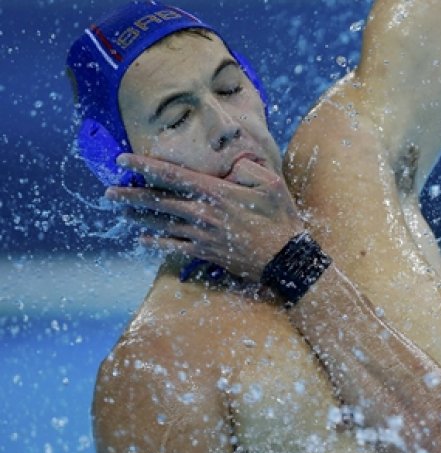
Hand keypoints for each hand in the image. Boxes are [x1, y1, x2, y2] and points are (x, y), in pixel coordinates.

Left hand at [106, 153, 304, 280]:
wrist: (287, 258)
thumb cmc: (280, 219)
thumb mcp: (271, 183)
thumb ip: (246, 168)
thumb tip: (228, 165)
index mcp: (215, 192)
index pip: (171, 175)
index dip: (144, 166)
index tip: (123, 160)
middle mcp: (202, 213)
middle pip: (157, 201)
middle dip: (130, 195)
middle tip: (108, 191)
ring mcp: (201, 235)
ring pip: (160, 223)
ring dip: (137, 216)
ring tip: (120, 210)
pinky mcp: (205, 252)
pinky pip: (172, 246)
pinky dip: (155, 241)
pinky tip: (142, 237)